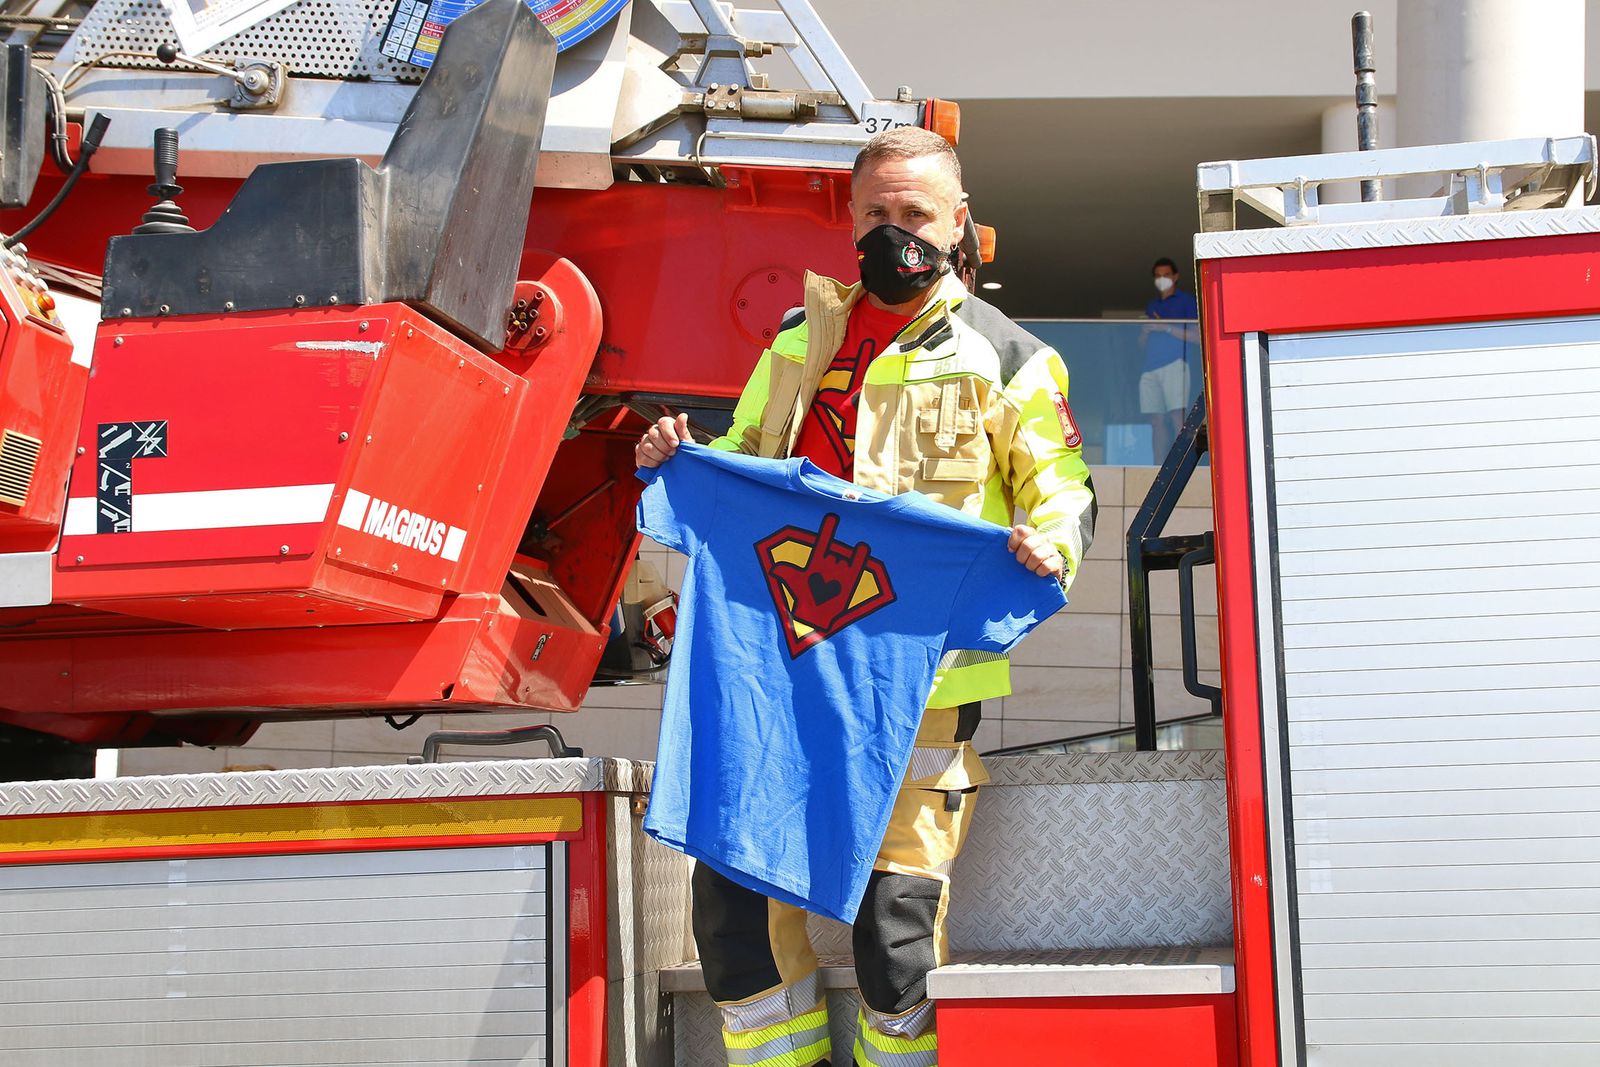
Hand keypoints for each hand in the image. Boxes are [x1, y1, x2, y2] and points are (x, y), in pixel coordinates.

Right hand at [637, 413, 689, 467]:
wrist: (678, 469)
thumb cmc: (683, 454)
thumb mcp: (686, 442)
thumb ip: (682, 429)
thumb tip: (683, 416)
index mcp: (666, 426)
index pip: (663, 422)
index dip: (669, 433)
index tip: (675, 444)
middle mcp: (654, 432)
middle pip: (653, 434)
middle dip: (665, 447)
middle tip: (673, 454)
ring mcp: (645, 442)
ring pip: (647, 446)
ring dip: (659, 456)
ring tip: (667, 459)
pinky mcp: (640, 454)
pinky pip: (642, 457)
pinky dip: (652, 463)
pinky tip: (659, 464)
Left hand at [770, 514, 869, 630]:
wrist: (816, 616)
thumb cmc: (804, 597)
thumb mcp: (794, 582)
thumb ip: (787, 572)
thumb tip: (775, 568)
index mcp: (817, 561)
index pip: (824, 541)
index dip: (829, 529)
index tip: (833, 516)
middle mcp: (830, 563)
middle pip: (834, 554)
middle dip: (829, 565)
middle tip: (820, 583)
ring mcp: (841, 570)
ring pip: (843, 561)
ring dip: (839, 571)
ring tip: (830, 587)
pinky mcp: (852, 578)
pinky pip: (859, 562)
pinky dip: (861, 554)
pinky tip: (862, 546)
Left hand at [1008, 524, 1062, 579]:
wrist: (1046, 574)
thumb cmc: (1028, 560)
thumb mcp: (1018, 550)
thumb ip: (1013, 541)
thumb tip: (1007, 530)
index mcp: (1031, 534)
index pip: (1021, 530)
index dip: (1013, 542)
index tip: (1011, 551)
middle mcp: (1042, 539)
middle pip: (1027, 545)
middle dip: (1021, 557)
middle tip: (1022, 563)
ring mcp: (1051, 549)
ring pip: (1036, 556)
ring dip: (1030, 566)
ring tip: (1031, 568)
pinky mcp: (1058, 562)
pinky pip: (1046, 566)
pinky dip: (1039, 572)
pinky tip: (1039, 573)